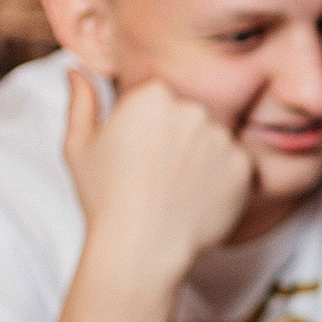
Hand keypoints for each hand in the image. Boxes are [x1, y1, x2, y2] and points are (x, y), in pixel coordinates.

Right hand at [62, 68, 251, 276]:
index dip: (148, 126)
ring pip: (215, 141)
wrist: (142, 249)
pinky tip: (197, 200)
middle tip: (158, 174)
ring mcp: (223, 138)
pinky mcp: (245, 167)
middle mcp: (193, 109)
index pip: (159, 97)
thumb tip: (76, 72)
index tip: (140, 152)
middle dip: (178, 139)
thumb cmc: (105, 198)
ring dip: (202, 158)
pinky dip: (223, 182)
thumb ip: (81, 103)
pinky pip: (237, 167)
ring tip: (177, 189)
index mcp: (153, 95)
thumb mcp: (79, 146)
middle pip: (190, 116)